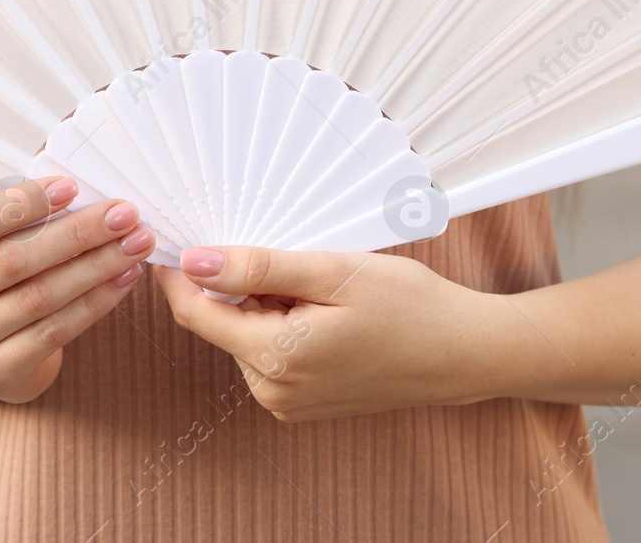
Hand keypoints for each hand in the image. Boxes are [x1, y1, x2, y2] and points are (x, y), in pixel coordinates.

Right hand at [0, 177, 154, 402]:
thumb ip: (14, 210)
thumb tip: (76, 184)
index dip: (20, 204)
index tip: (71, 186)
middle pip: (12, 261)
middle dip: (77, 234)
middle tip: (125, 214)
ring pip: (39, 298)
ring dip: (96, 267)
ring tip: (136, 244)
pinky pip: (54, 333)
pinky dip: (95, 304)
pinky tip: (123, 280)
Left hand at [154, 247, 491, 421]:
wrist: (464, 353)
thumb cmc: (410, 307)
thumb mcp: (332, 273)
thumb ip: (258, 269)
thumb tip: (194, 262)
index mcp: (276, 360)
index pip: (196, 313)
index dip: (179, 273)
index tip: (177, 237)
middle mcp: (274, 392)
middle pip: (223, 322)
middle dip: (240, 284)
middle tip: (290, 254)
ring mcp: (289, 403)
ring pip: (247, 335)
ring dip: (265, 304)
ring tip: (321, 286)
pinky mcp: (303, 403)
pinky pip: (271, 353)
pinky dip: (283, 324)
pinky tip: (326, 310)